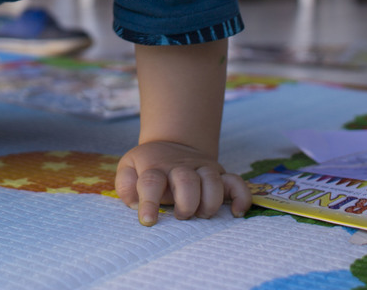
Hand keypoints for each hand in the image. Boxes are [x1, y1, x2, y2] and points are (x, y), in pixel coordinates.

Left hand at [115, 141, 250, 225]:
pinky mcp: (219, 173)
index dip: (149, 203)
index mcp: (155, 167)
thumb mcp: (128, 168)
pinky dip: (241, 197)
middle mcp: (180, 167)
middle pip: (186, 181)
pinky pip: (237, 182)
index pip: (151, 182)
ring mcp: (202, 168)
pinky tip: (236, 213)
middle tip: (181, 216)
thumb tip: (134, 204)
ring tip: (201, 215)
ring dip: (209, 203)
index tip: (148, 221)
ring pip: (212, 181)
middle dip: (186, 203)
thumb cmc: (147, 165)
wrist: (171, 144)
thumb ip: (126, 185)